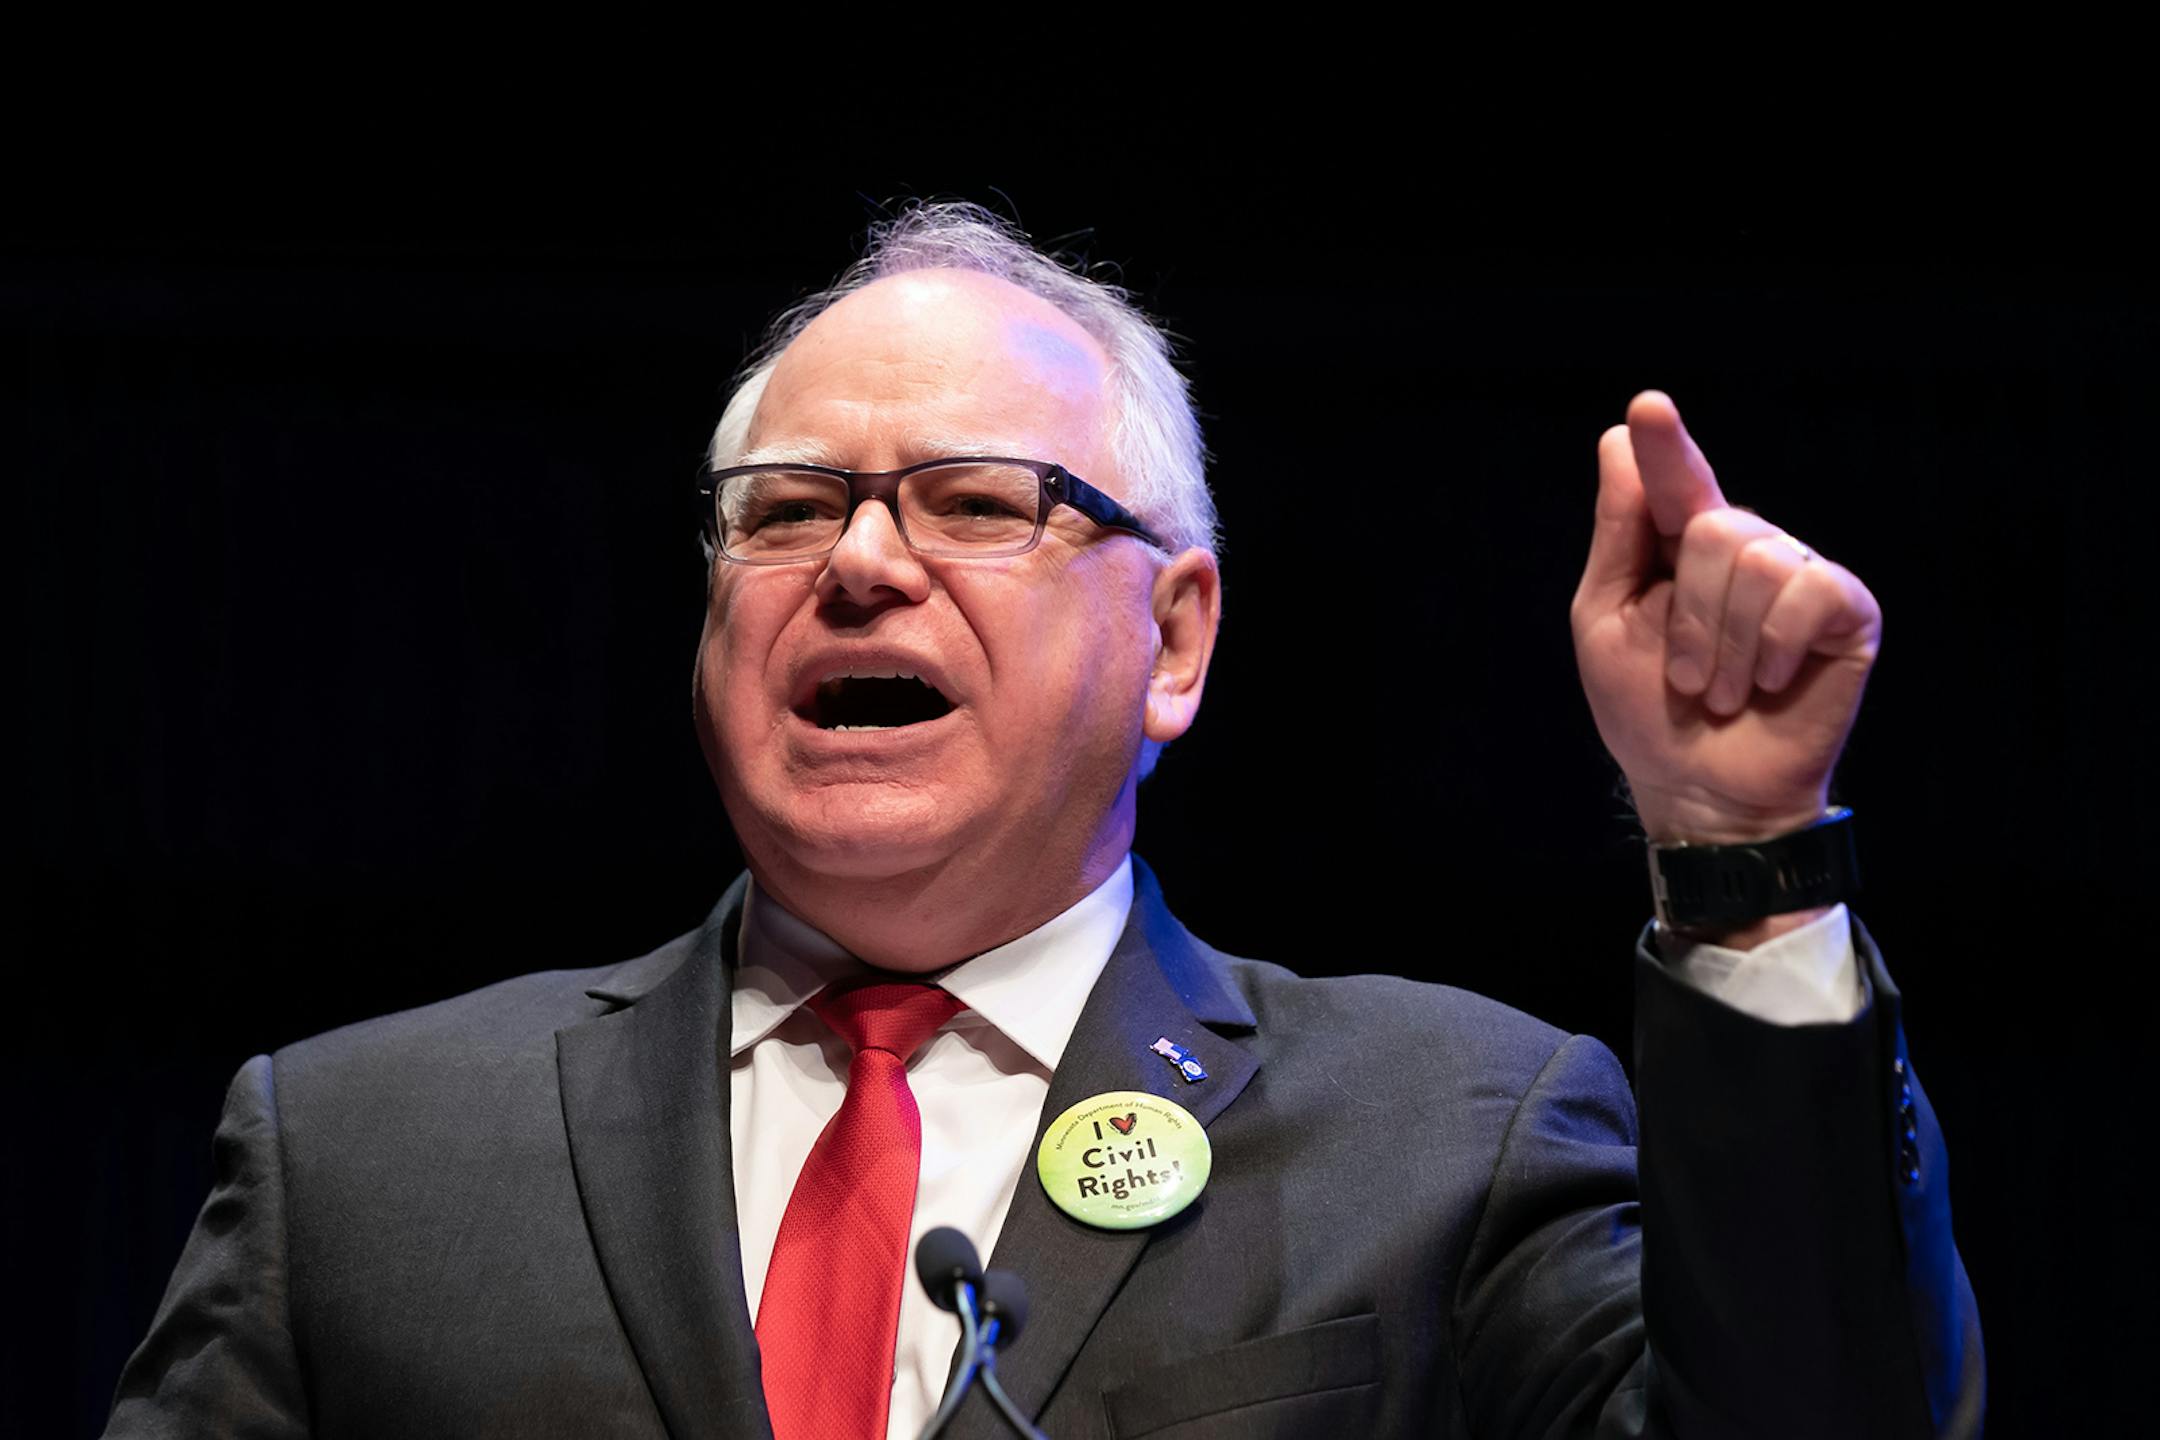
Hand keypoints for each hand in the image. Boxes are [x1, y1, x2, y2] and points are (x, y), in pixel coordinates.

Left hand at [1571, 392, 1882, 845]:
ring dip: (1723, 646)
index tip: (1647, 409)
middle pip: (1713, 525)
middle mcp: (1747, 545)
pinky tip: (1770, 680)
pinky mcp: (1846, 608)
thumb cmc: (1648, 710)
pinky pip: (1806, 593)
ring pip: (1755, 561)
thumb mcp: (1606, 620)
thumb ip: (1619, 535)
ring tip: (1722, 690)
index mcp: (1682, 544)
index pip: (1676, 479)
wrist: (1702, 788)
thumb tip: (1617, 443)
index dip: (1665, 444)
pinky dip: (1772, 648)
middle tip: (1684, 678)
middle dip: (1686, 617)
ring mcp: (1800, 573)